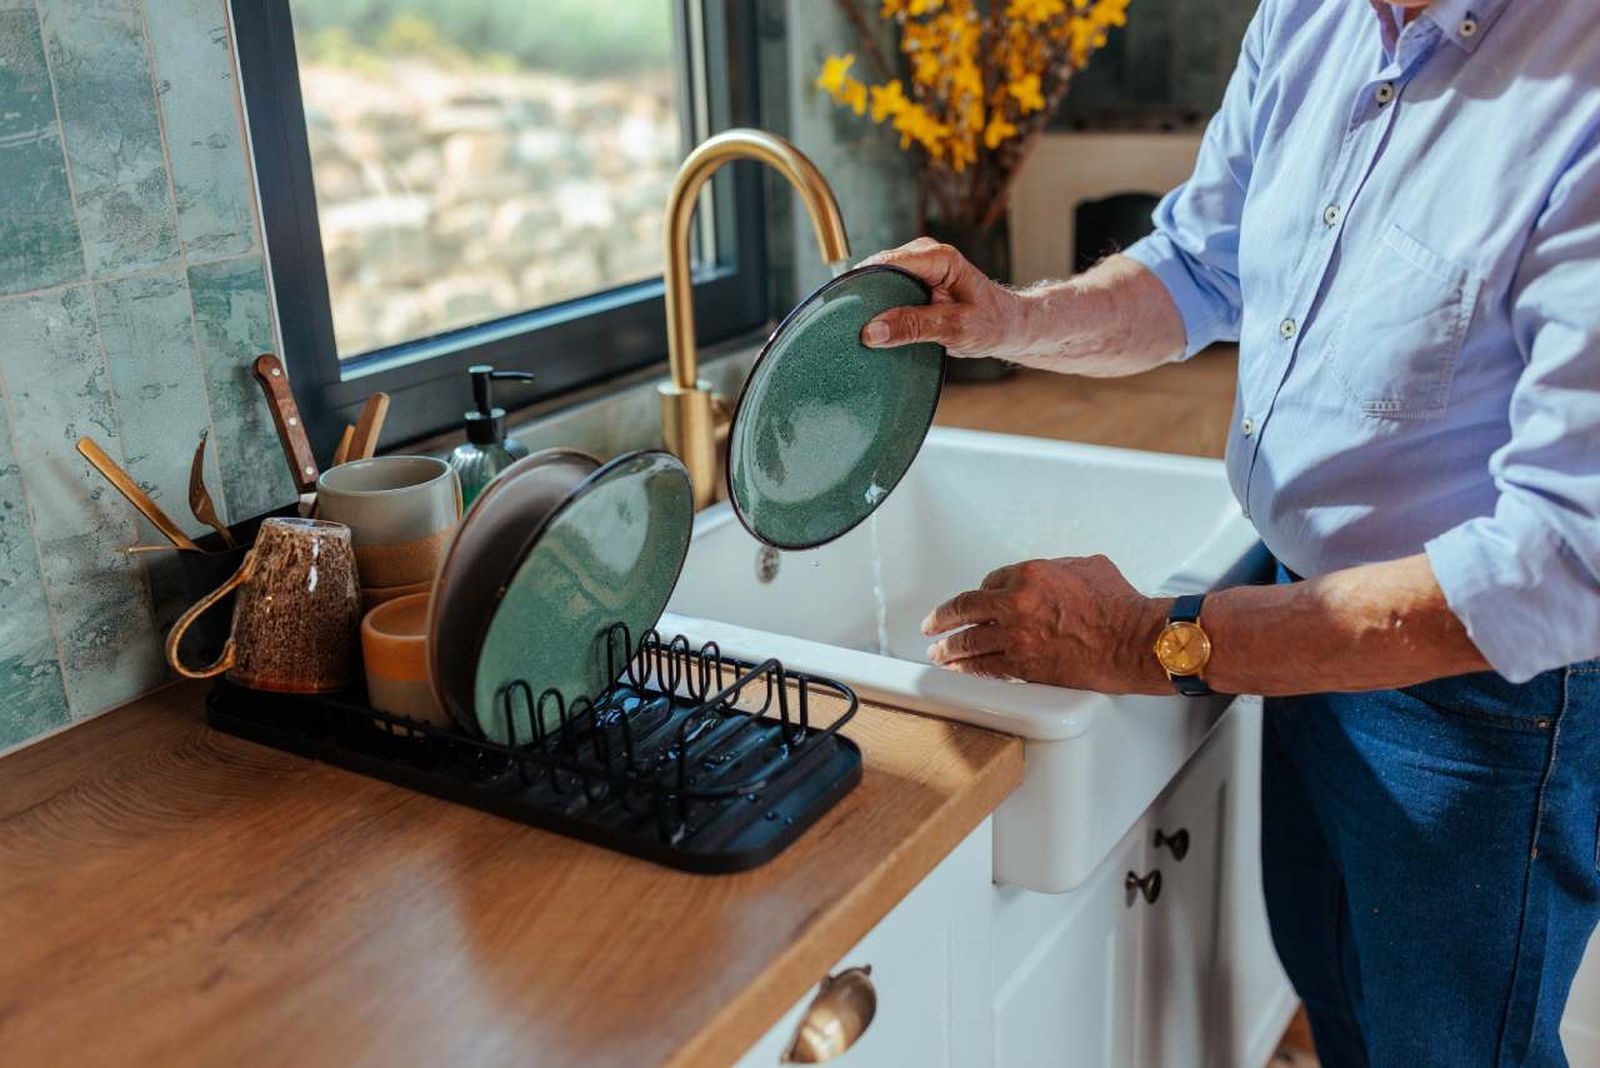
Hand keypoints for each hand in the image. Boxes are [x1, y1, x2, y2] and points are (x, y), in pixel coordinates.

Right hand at [858, 238, 1033, 358]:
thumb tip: (872, 332)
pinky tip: (872, 327)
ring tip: (855, 328)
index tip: (844, 308)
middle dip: (863, 295)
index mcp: (939, 258)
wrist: (1009, 326)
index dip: (864, 283)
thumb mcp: (954, 329)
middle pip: (878, 269)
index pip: (888, 262)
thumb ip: (914, 327)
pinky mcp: (913, 284)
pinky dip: (878, 308)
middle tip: (847, 325)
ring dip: (869, 304)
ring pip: (879, 281)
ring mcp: (918, 269)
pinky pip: (887, 291)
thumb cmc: (992, 323)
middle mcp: (925, 257)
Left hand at [922, 555, 1173, 693]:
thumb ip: (1057, 570)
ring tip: (938, 652)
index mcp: (1029, 574)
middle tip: (932, 625)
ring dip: (949, 648)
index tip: (976, 603)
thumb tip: (1049, 578)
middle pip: (965, 609)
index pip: (990, 581)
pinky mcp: (1024, 666)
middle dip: (943, 618)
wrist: (1134, 640)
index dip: (981, 593)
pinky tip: (959, 670)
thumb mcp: (1087, 566)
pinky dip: (968, 669)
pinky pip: (986, 668)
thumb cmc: (1119, 605)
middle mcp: (1016, 603)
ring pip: (969, 641)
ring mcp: (1017, 636)